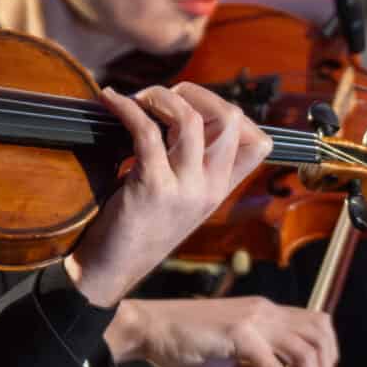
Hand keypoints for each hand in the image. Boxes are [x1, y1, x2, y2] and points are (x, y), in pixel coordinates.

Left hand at [65, 82, 271, 306]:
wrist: (107, 272)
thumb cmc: (134, 228)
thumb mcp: (175, 196)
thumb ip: (186, 162)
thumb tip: (177, 111)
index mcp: (219, 190)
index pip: (259, 142)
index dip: (230, 111)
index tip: (194, 107)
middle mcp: (210, 189)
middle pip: (231, 119)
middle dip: (194, 93)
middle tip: (160, 99)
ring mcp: (185, 189)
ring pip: (191, 119)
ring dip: (160, 96)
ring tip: (137, 99)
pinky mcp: (153, 188)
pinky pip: (147, 132)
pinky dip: (127, 108)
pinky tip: (111, 102)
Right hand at [106, 295, 340, 366]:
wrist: (149, 330)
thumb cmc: (183, 346)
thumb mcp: (229, 364)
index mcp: (266, 313)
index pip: (317, 326)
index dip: (327, 359)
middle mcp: (266, 311)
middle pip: (320, 339)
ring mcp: (255, 320)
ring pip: (306, 353)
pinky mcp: (240, 334)